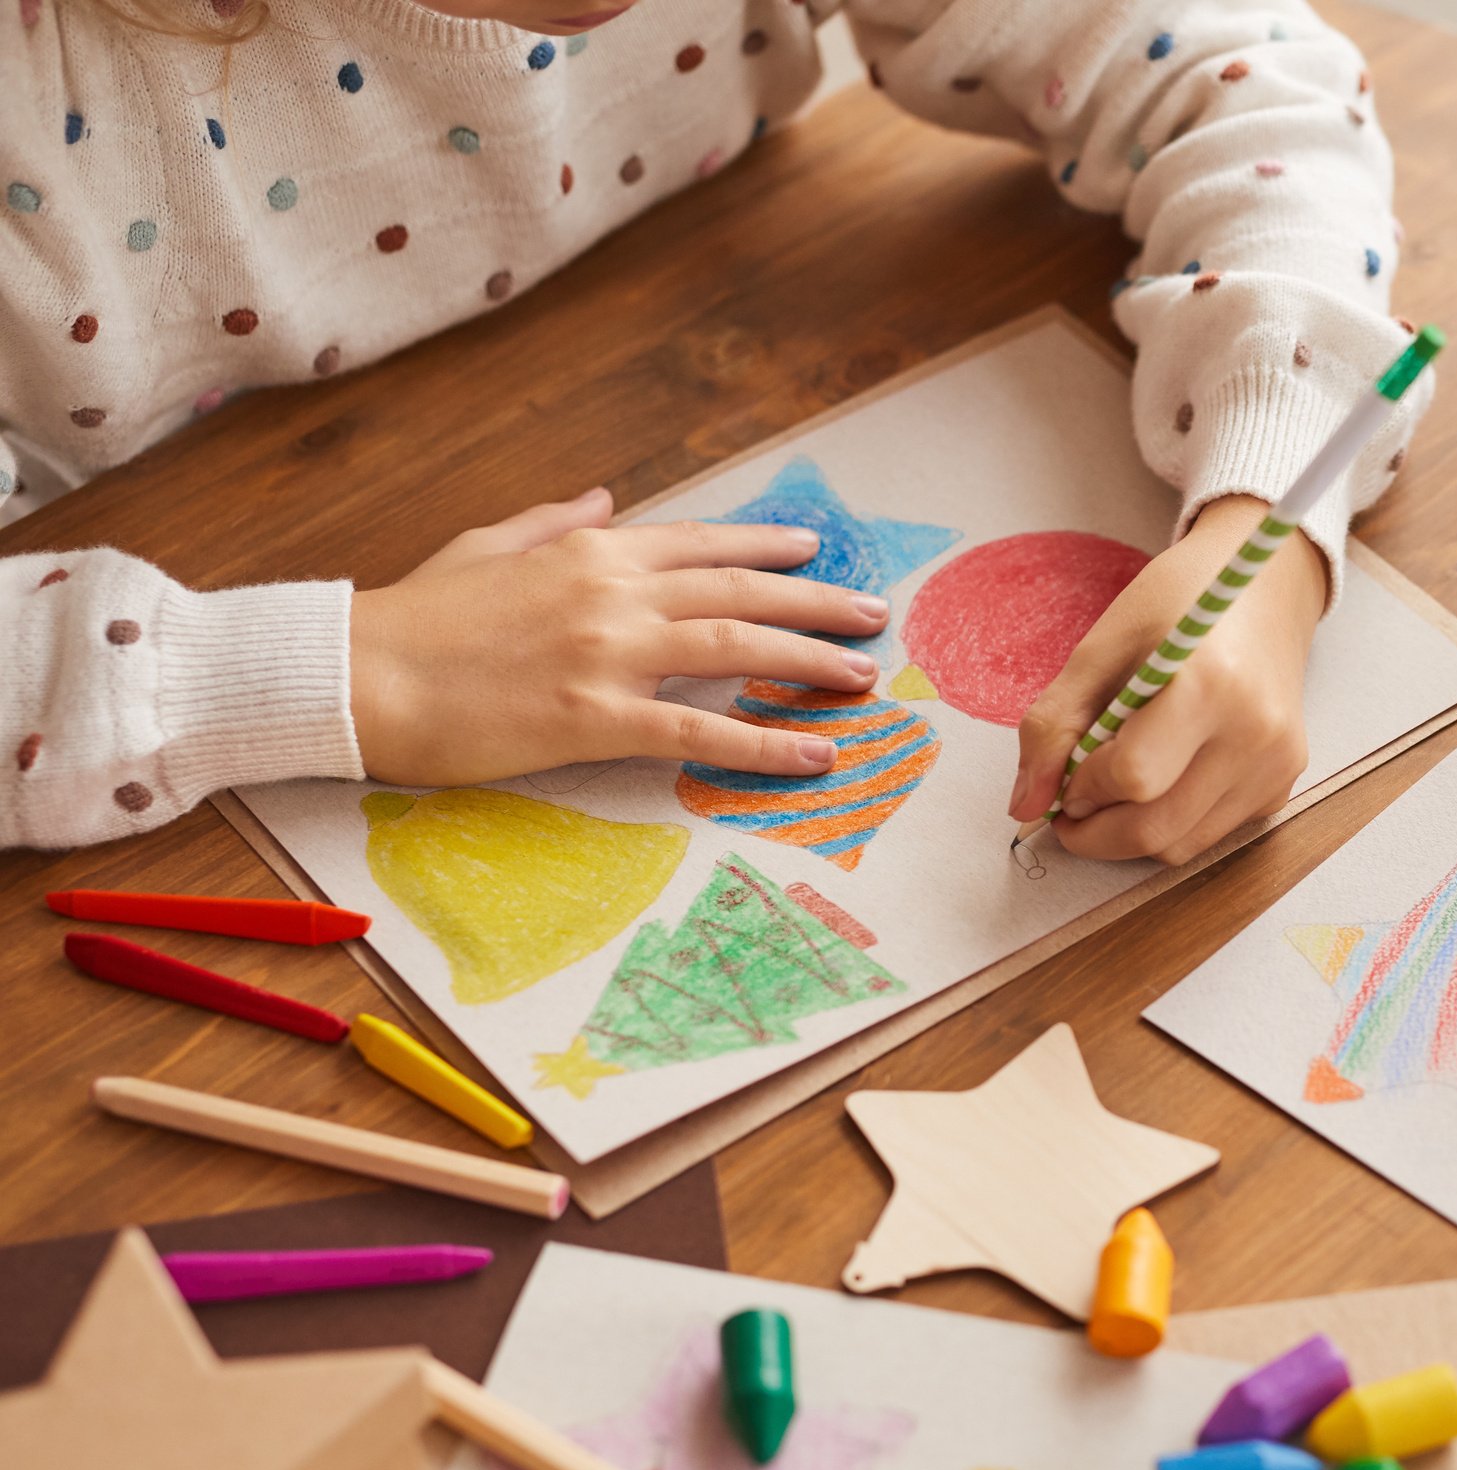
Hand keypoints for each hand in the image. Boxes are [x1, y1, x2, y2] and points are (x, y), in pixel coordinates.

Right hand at [350, 488, 886, 786]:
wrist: (355, 674)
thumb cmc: (413, 618)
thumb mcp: (487, 547)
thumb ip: (554, 524)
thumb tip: (602, 500)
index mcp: (588, 552)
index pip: (701, 544)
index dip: (766, 549)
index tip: (814, 553)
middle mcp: (613, 593)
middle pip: (740, 594)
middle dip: (815, 604)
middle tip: (872, 616)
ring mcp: (609, 654)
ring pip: (737, 650)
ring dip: (809, 662)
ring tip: (862, 677)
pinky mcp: (597, 718)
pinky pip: (701, 732)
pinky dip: (765, 742)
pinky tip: (813, 753)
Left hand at [1011, 494, 1322, 864]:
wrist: (1264, 589)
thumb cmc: (1179, 603)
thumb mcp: (1103, 646)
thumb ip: (1055, 724)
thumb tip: (1025, 806)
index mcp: (1211, 684)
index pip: (1133, 777)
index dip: (1083, 788)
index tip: (1066, 773)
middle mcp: (1257, 734)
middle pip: (1156, 829)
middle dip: (1096, 832)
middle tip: (1070, 806)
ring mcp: (1276, 766)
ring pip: (1180, 846)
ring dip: (1130, 834)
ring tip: (1112, 790)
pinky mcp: (1283, 784)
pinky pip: (1209, 835)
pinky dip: (1171, 824)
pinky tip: (1163, 778)